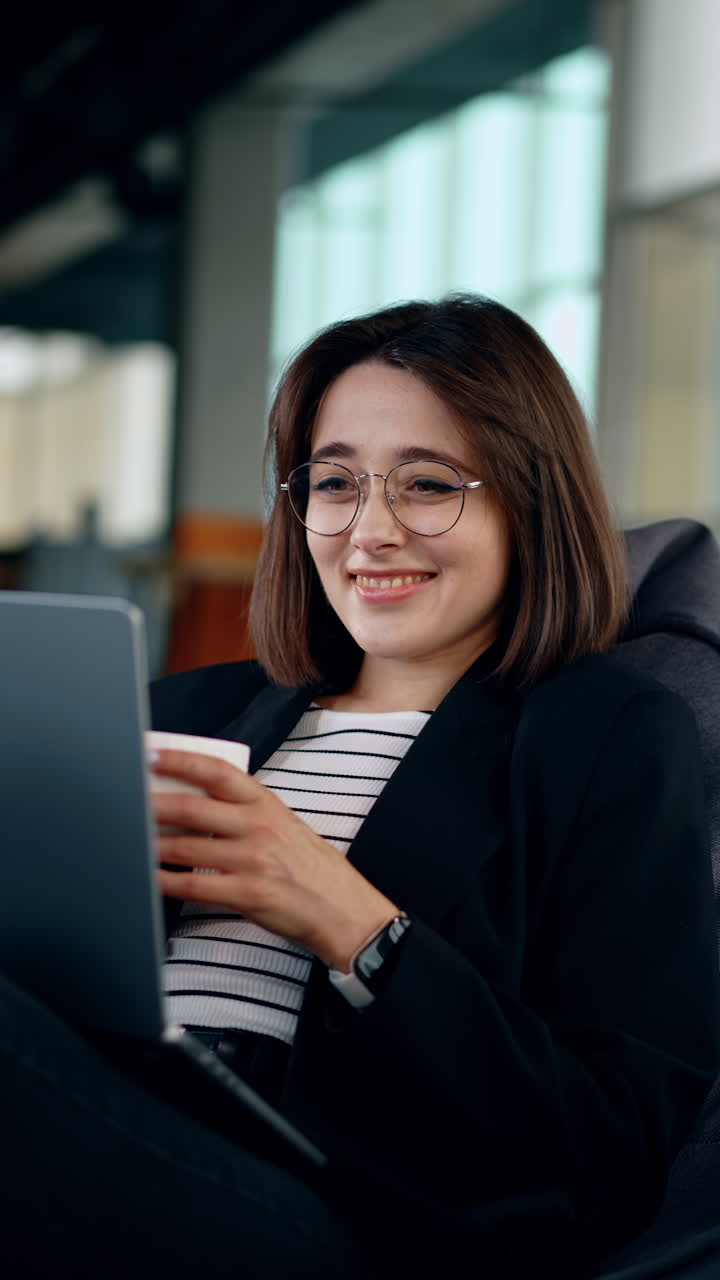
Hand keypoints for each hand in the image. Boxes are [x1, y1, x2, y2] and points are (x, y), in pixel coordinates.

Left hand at [151, 748, 398, 971]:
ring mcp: (254, 859)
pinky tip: (150, 877)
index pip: (219, 772)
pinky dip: (166, 881)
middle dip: (153, 803)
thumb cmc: (313, 870)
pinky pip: (194, 885)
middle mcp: (260, 827)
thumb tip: (197, 806)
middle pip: (194, 808)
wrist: (346, 911)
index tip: (153, 756)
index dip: (181, 760)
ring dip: (153, 844)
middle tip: (126, 800)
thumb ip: (247, 815)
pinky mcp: (249, 893)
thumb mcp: (286, 827)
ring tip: (132, 841)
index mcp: (268, 804)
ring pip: (187, 847)